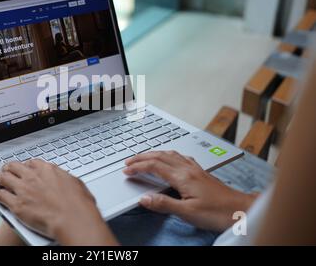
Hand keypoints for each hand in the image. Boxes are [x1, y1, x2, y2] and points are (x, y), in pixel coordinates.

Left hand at [0, 159, 117, 244]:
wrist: (73, 219)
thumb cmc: (78, 205)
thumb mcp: (74, 183)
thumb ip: (63, 179)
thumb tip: (63, 180)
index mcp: (47, 170)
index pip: (32, 163)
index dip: (26, 165)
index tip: (25, 167)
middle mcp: (33, 177)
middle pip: (15, 167)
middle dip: (9, 167)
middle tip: (6, 169)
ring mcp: (23, 190)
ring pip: (4, 179)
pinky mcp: (17, 205)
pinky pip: (0, 196)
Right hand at [123, 151, 256, 231]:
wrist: (240, 210)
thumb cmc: (217, 212)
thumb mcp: (187, 213)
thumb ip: (164, 204)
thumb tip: (144, 198)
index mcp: (182, 177)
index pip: (154, 166)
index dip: (138, 167)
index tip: (127, 171)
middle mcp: (188, 169)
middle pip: (160, 156)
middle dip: (142, 157)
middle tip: (129, 161)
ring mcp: (195, 169)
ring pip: (170, 154)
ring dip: (154, 154)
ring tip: (144, 157)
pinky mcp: (201, 172)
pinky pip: (180, 157)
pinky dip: (168, 155)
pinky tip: (170, 158)